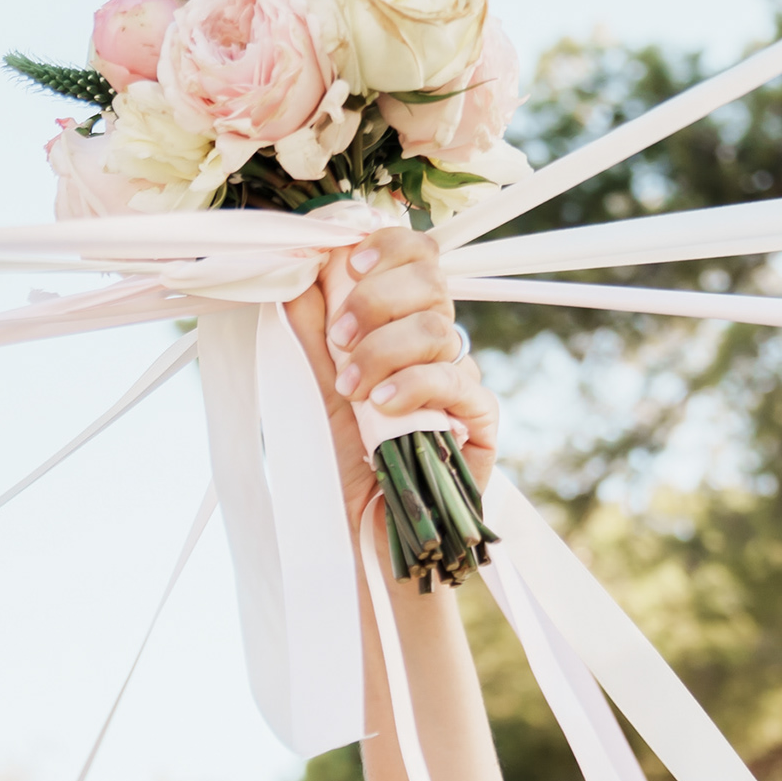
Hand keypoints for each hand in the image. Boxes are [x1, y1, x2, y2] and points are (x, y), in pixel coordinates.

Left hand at [283, 224, 499, 532]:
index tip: (348, 265)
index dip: (388, 248)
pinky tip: (385, 407)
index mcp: (400, 324)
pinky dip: (417, 386)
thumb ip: (313, 328)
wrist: (360, 532)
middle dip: (378, 300)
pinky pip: (460, 383)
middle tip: (340, 341)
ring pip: (440, 330)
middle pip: (432, 281)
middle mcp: (435, 345)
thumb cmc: (341, 460)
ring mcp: (460, 379)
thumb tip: (302, 266)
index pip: (414, 257)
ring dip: (386, 353)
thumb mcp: (315, 385)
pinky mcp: (479, 420)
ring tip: (352, 392)